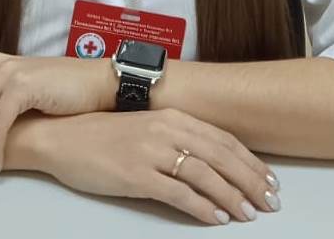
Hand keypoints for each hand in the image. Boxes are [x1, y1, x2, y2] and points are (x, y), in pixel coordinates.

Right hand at [40, 109, 281, 225]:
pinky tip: (217, 218)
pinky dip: (203, 208)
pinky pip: (179, 193)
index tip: (268, 178)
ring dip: (233, 196)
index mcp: (170, 116)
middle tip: (271, 201)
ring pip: (205, 175)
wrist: (61, 136)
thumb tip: (208, 159)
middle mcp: (165, 129)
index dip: (249, 160)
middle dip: (250, 180)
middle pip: (220, 156)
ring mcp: (151, 151)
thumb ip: (174, 137)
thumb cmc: (100, 133)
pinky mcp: (136, 174)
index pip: (221, 139)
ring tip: (250, 213)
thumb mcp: (144, 127)